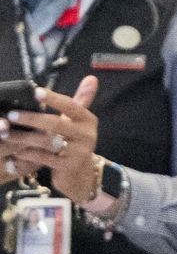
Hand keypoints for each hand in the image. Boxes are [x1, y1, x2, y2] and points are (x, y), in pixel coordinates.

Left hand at [0, 76, 98, 202]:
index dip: (53, 98)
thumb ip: (82, 99)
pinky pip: (45, 158)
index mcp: (88, 120)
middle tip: (11, 115)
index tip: (35, 92)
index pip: (70, 106)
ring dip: (24, 137)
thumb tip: (92, 78)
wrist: (82, 175)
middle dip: (32, 119)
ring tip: (7, 133)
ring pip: (48, 142)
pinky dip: (29, 153)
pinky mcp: (69, 167)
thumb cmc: (75, 143)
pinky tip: (16, 149)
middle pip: (56, 124)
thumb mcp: (79, 122)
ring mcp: (79, 153)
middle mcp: (87, 136)